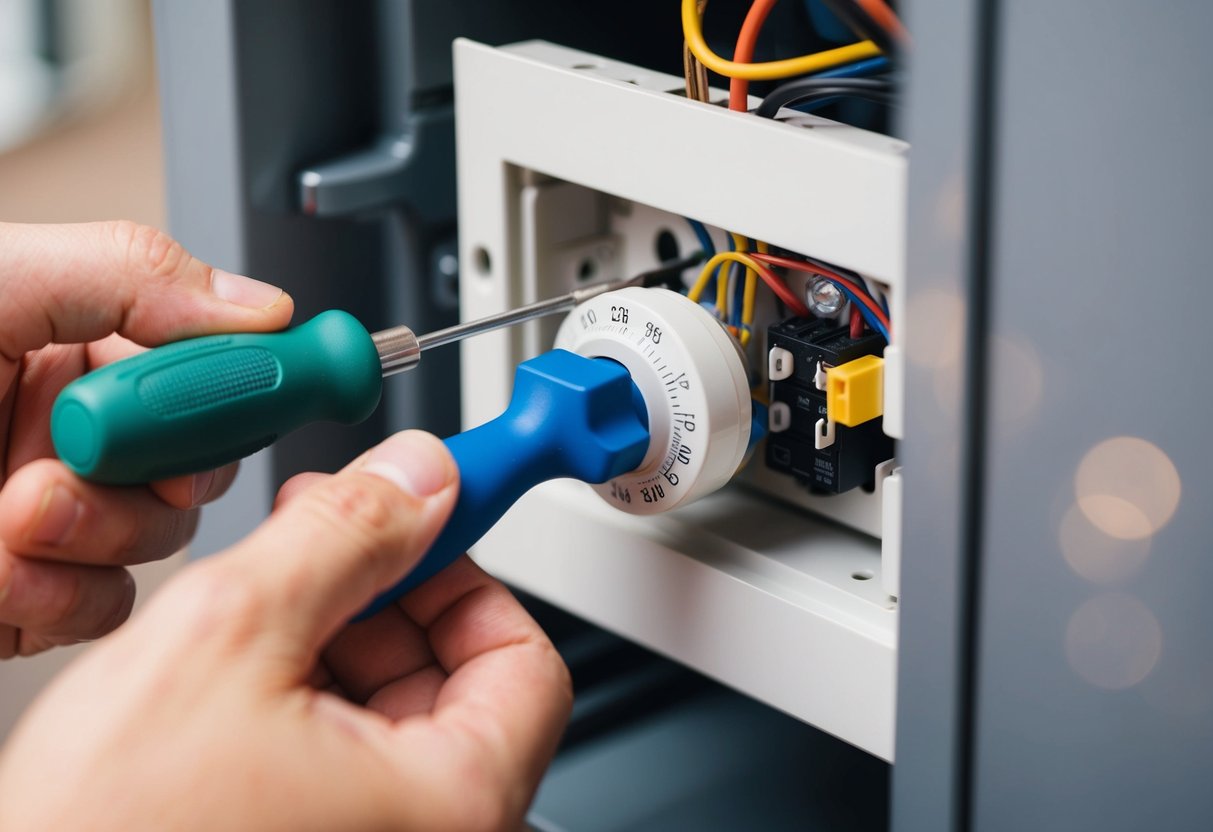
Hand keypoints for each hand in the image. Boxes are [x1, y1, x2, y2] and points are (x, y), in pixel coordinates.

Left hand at [0, 221, 293, 655]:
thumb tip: (259, 302)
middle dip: (147, 472)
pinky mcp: (26, 596)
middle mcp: (73, 436)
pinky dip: (54, 595)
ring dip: (90, 534)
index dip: (234, 384)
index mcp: (70, 350)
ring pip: (158, 543)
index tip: (247, 393)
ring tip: (8, 512)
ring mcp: (55, 520)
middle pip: (199, 465)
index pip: (205, 368)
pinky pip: (99, 607)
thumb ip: (129, 275)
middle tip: (83, 455)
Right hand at [0, 430, 572, 830]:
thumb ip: (342, 537)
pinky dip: (307, 701)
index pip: (527, 661)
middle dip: (387, 599)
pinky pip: (349, 764)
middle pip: (460, 684)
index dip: (468, 574)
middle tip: (320, 548)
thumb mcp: (229, 637)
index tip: (421, 525)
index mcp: (451, 803)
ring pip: (396, 719)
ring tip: (258, 614)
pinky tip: (242, 677)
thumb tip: (417, 478)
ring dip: (338, 643)